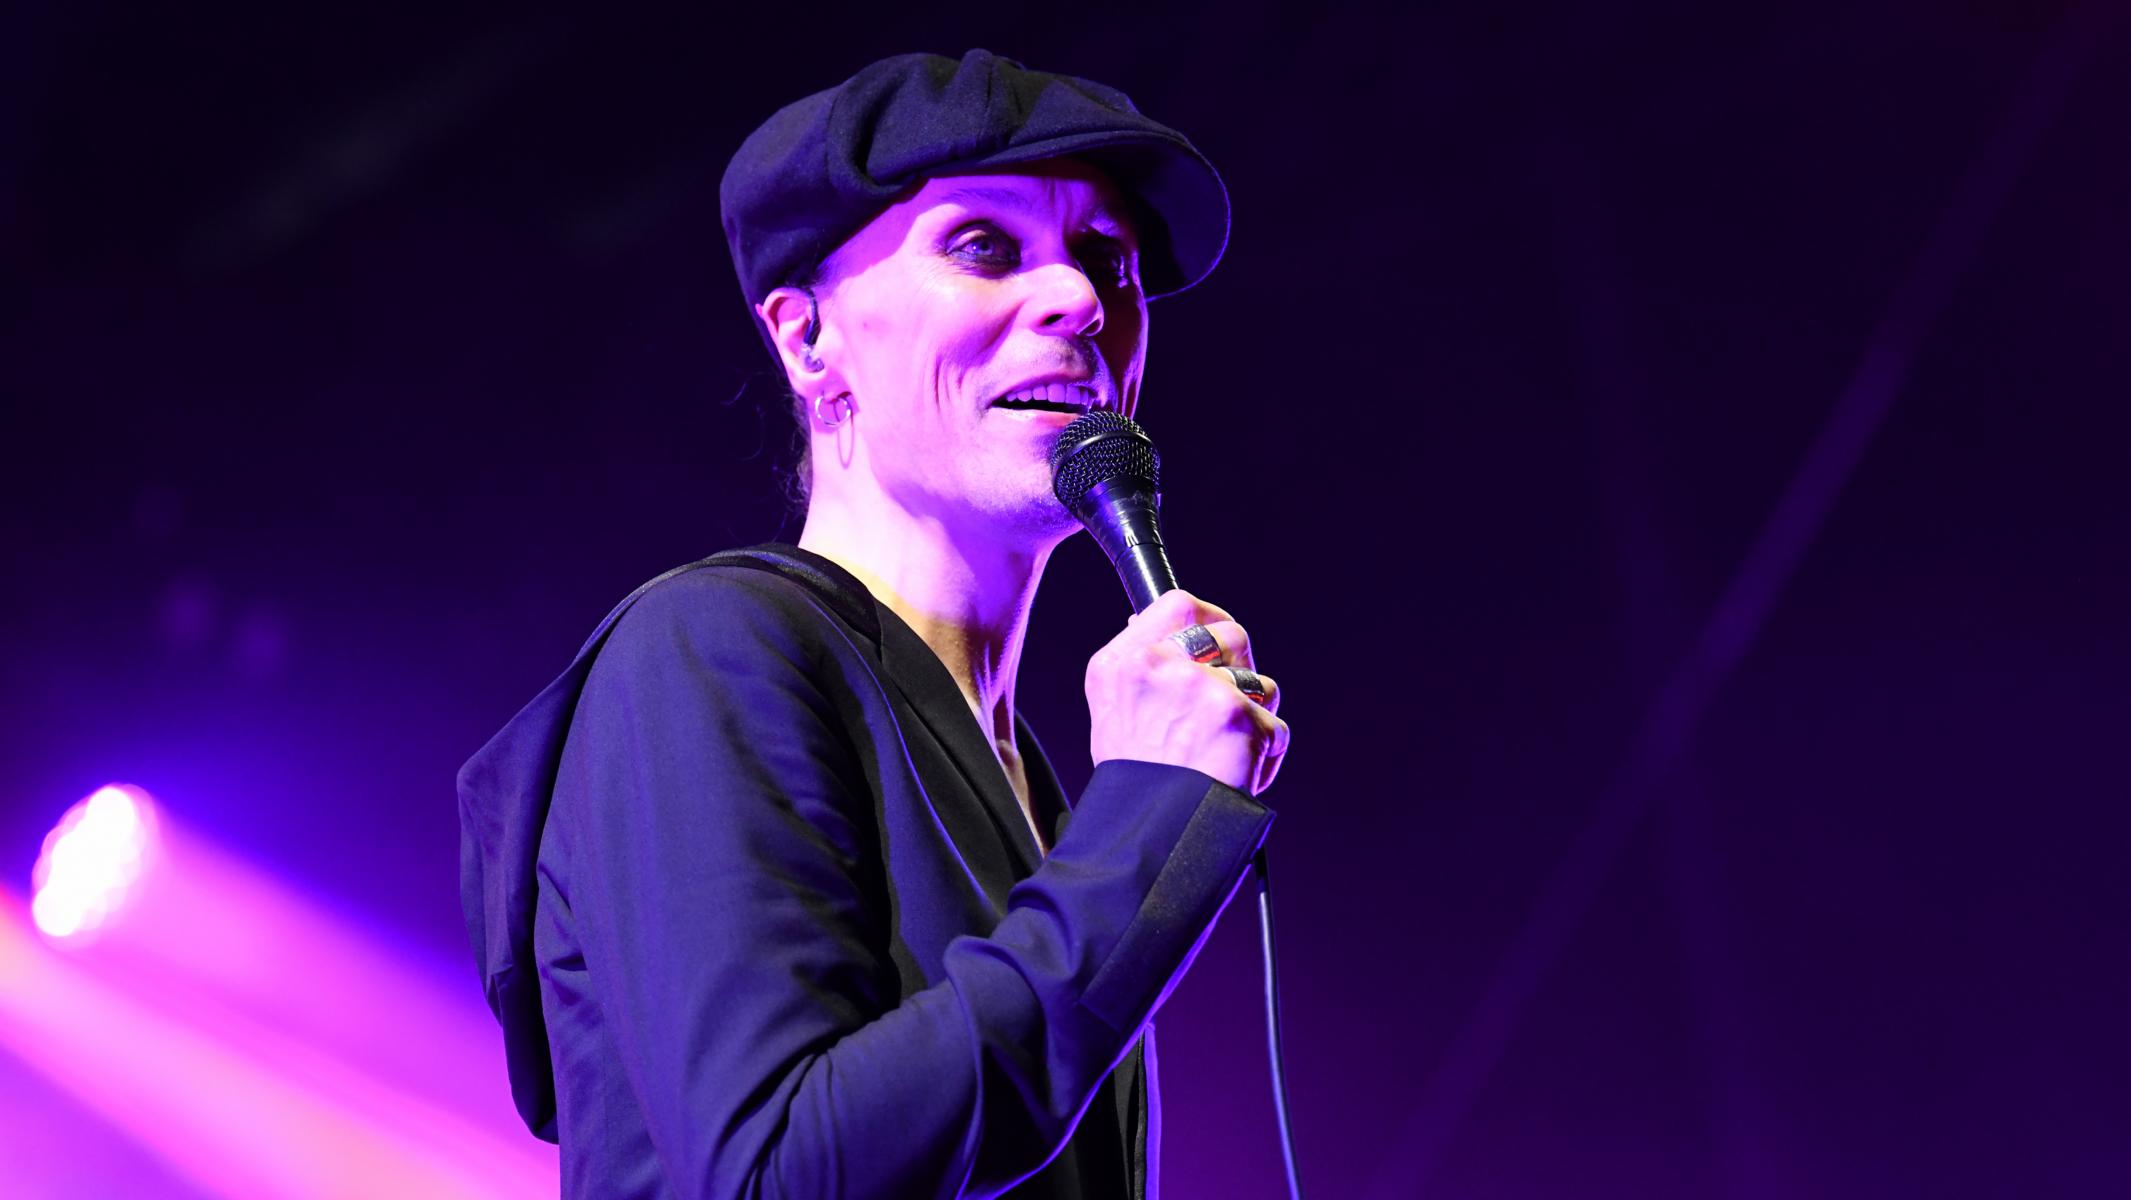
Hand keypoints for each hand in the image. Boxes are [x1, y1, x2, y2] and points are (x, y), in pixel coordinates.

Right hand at [1085, 589, 1289, 794]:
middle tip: (1233, 704)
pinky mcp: (1237, 716)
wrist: (1151, 835)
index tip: (1218, 637)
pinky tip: (1236, 777)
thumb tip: (1175, 626)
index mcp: (1120, 664)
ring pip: (1260, 683)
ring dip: (1255, 717)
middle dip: (1243, 667)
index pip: (1177, 604)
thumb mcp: (1115, 713)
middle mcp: (1158, 666)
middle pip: (1231, 634)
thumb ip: (1144, 668)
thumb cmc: (1136, 782)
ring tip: (1225, 755)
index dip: (1208, 617)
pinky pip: (1274, 727)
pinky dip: (1265, 755)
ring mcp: (1200, 688)